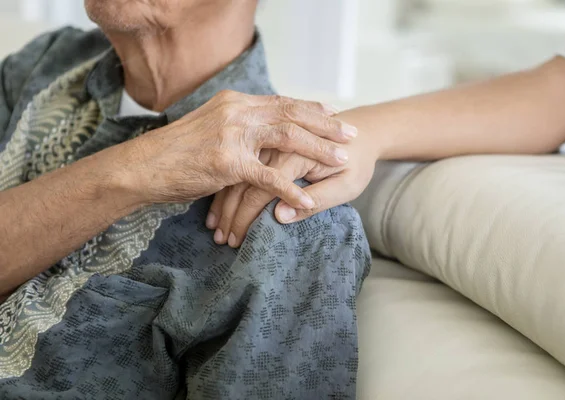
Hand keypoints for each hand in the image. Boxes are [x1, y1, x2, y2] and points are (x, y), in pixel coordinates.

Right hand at [120, 90, 357, 207]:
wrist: (143, 165)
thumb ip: (237, 126)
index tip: (334, 111)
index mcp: (235, 103)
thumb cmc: (176, 152)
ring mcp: (232, 135)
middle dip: (326, 125)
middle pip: (291, 114)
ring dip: (318, 150)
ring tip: (341, 160)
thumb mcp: (209, 129)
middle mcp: (237, 112)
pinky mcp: (226, 162)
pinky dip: (291, 189)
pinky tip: (308, 200)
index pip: (281, 101)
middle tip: (351, 133)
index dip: (311, 107)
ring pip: (286, 139)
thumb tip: (260, 132)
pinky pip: (267, 177)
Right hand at [207, 131, 378, 246]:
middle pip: (246, 182)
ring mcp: (268, 142)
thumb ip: (316, 200)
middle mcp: (277, 144)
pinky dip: (231, 190)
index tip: (237, 240)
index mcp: (296, 153)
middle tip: (222, 241)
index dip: (247, 216)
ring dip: (226, 205)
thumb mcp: (345, 186)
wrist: (362, 133)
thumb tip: (280, 217)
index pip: (264, 187)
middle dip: (231, 214)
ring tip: (218, 232)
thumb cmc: (357, 162)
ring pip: (240, 175)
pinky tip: (221, 212)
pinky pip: (243, 169)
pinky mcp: (266, 145)